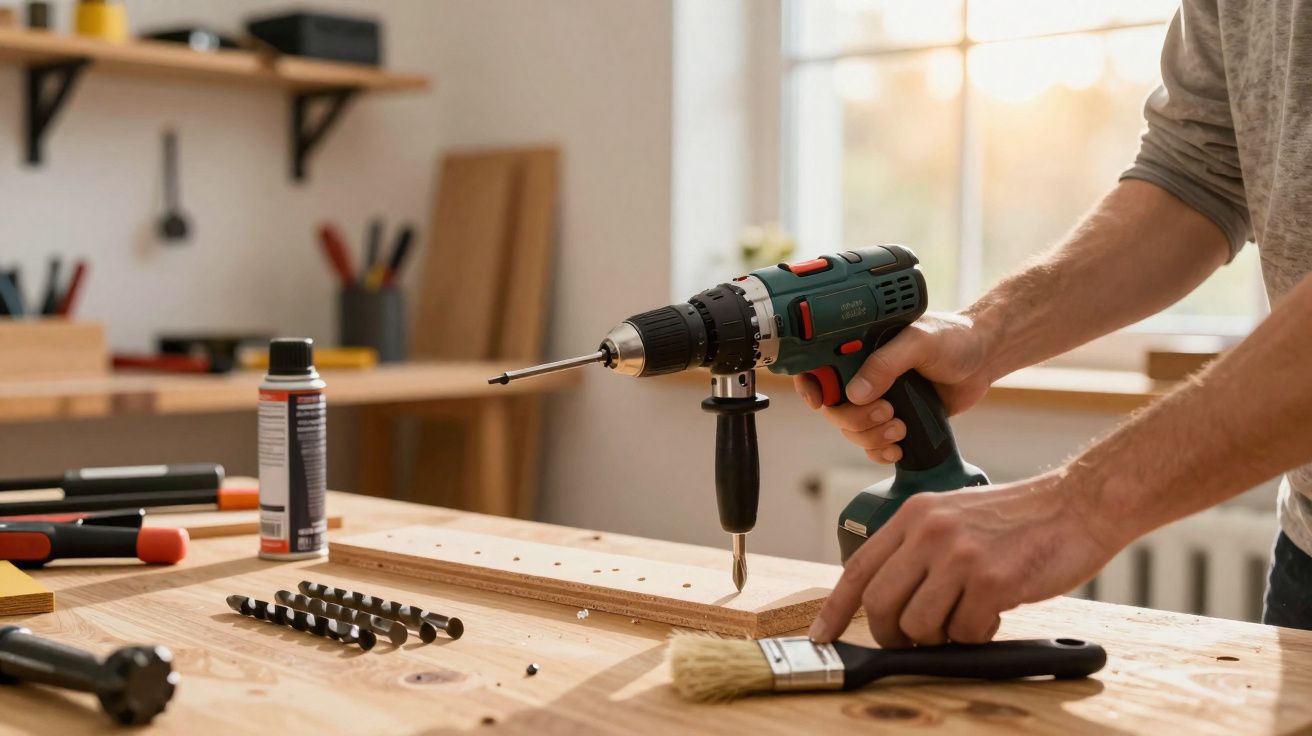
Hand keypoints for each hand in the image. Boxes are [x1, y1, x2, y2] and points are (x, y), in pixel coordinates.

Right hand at [793, 312, 992, 464]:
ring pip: (851, 430)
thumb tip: (855, 393)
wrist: (984, 359)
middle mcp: (863, 375)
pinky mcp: (894, 421)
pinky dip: (880, 452)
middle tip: (887, 412)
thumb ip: (886, 364)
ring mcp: (877, 400)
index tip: (818, 401)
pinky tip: (898, 447)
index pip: (818, 367)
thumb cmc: (953, 338)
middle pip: (834, 408)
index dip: (810, 385)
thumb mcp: (919, 341)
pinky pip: (872, 446)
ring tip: (901, 427)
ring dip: (871, 437)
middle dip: (855, 419)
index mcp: (860, 348)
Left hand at [808, 470, 1121, 646]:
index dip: (836, 608)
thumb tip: (888, 605)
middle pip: (881, 605)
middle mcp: (929, 532)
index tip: (823, 635)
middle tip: (914, 641)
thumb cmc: (1019, 519)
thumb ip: (919, 550)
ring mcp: (958, 556)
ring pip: (919, 626)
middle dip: (892, 635)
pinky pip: (964, 634)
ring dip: (941, 636)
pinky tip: (994, 614)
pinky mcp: (991, 582)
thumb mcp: (954, 517)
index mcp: (914, 515)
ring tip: (968, 616)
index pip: (859, 568)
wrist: (1078, 505)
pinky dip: (977, 635)